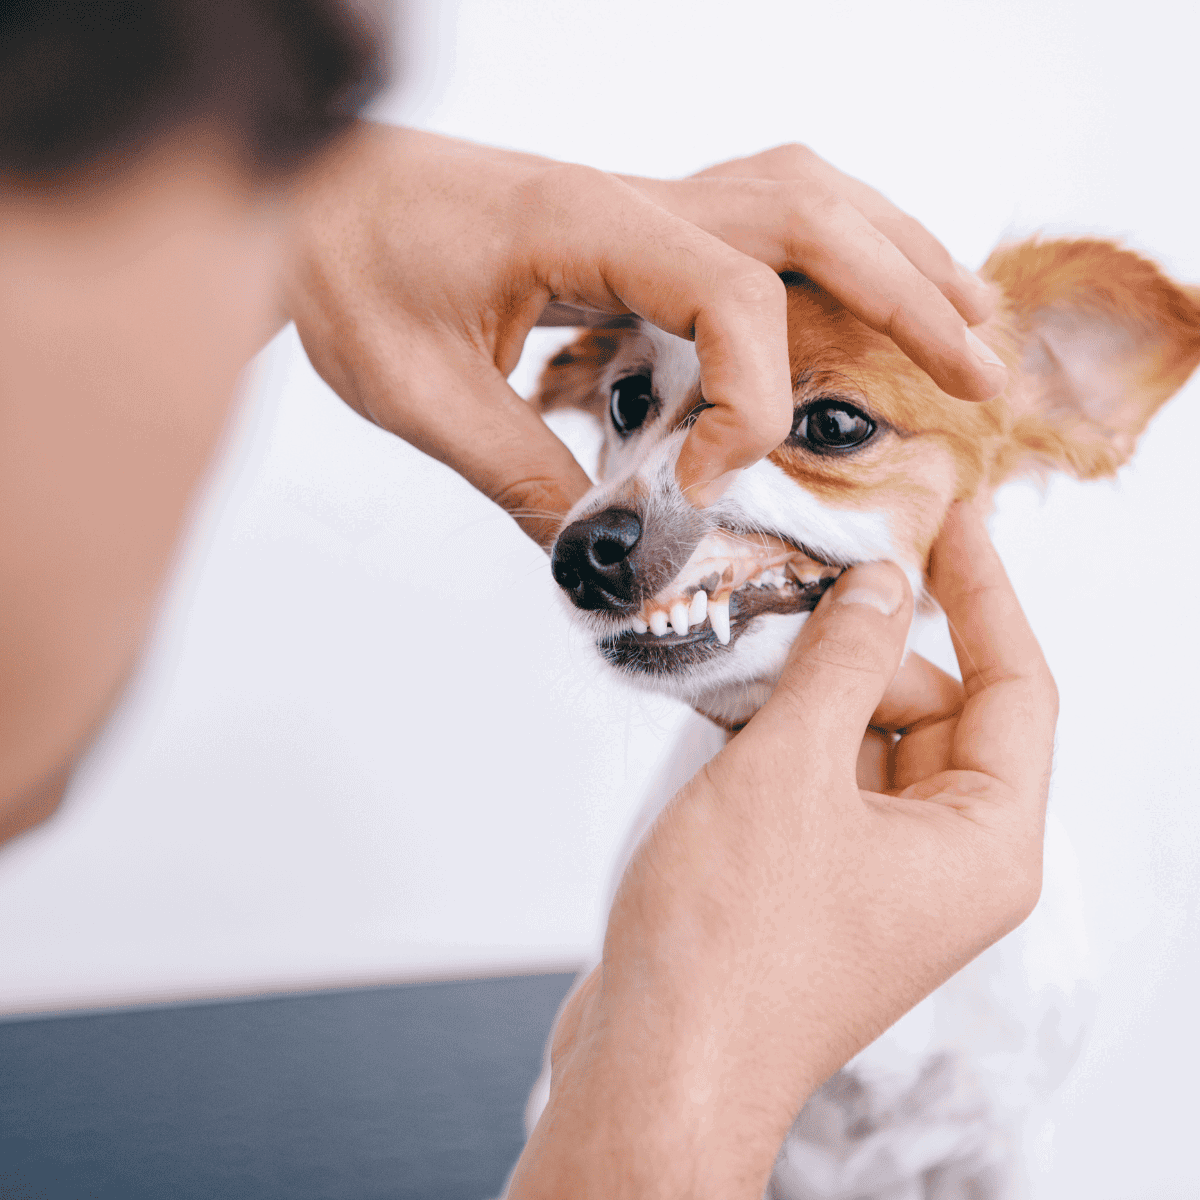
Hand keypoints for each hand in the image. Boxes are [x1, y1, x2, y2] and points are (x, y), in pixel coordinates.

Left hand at [285, 128, 1005, 544]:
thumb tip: (598, 546)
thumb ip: (518, 471)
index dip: (751, 393)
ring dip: (895, 257)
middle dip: (910, 296)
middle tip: (978, 374)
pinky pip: (762, 219)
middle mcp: (633, 199)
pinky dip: (837, 252)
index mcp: (584, 224)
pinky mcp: (634, 224)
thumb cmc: (341, 266)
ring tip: (966, 323)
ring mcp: (640, 203)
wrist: (305, 198)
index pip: (732, 291)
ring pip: (805, 199)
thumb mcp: (418, 392)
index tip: (707, 479)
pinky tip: (863, 295)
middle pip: (812, 217)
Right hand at [508, 502, 1056, 1197]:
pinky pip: (821, 774)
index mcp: (984, 843)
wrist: (654, 1064)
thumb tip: (880, 585)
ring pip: (866, 736)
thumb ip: (843, 661)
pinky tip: (727, 700)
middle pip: (932, 706)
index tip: (955, 517)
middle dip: (864, 648)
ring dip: (812, 687)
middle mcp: (946, 860)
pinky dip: (783, 732)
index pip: (1015, 685)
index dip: (988, 591)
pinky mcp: (818, 878)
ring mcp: (879, 872)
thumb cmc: (729, 941)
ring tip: (746, 650)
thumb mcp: (790, 768)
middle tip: (794, 592)